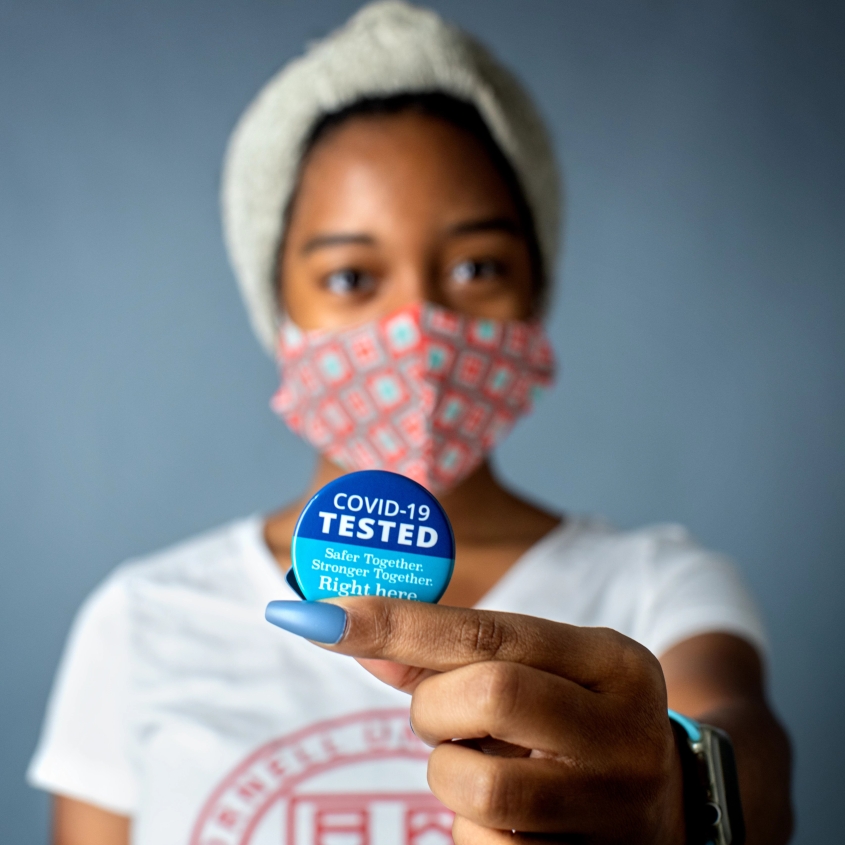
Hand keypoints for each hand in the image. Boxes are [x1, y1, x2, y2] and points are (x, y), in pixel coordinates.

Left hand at [270, 597, 685, 843]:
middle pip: (487, 693)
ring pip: (477, 781)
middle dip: (434, 705)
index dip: (400, 621)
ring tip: (479, 763)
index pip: (490, 630)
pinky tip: (503, 813)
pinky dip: (469, 825)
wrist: (667, 814)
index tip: (323, 612)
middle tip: (444, 716)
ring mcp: (610, 807)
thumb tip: (347, 627)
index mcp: (612, 662)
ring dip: (447, 770)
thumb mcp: (538, 673)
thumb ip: (449, 653)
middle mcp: (622, 730)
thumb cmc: (576, 724)